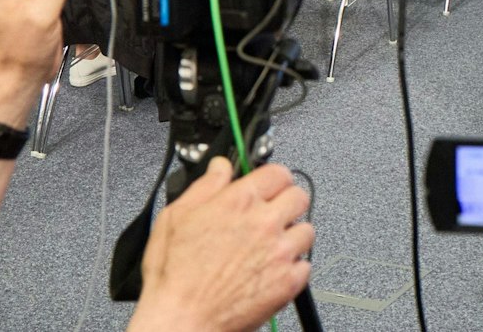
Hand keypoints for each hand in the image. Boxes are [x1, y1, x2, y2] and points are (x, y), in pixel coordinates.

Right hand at [129, 161, 313, 331]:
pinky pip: (306, 265)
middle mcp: (265, 223)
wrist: (182, 320)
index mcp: (239, 202)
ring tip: (272, 247)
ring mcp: (280, 252)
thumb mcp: (176, 217)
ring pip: (307, 230)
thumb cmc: (174, 277)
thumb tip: (220, 167)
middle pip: (299, 196)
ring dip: (292, 236)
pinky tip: (272, 271)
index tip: (269, 186)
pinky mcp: (289, 281)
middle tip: (273, 215)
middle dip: (287, 203)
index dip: (273, 178)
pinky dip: (293, 268)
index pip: (278, 172)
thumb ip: (205, 186)